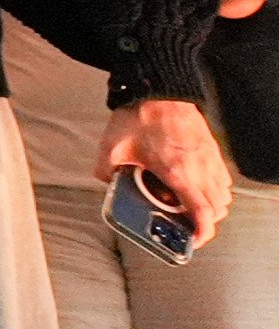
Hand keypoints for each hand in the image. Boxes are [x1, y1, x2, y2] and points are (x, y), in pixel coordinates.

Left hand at [103, 97, 235, 241]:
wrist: (158, 87)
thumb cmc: (138, 115)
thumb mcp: (110, 147)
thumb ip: (104, 171)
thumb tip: (107, 183)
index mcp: (178, 172)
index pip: (202, 212)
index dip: (202, 232)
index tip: (194, 241)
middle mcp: (200, 168)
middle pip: (218, 208)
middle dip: (205, 222)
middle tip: (187, 224)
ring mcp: (209, 158)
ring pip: (224, 195)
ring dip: (211, 206)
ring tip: (190, 206)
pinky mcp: (212, 149)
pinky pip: (223, 178)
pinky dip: (215, 188)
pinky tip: (195, 184)